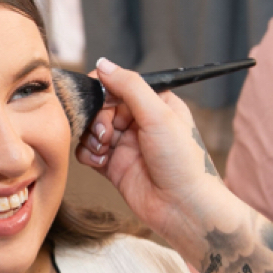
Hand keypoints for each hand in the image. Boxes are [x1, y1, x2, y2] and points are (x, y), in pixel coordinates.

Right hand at [75, 59, 242, 247]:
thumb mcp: (159, 114)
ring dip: (91, 136)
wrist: (184, 208)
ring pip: (91, 128)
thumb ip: (129, 86)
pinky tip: (101, 162)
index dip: (102, 90)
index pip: (118, 84)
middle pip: (100, 106)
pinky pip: (88, 152)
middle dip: (97, 118)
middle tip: (106, 134)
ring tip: (104, 149)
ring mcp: (125, 144)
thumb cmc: (182, 162)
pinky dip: (88, 154)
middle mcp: (139, 121)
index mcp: (155, 103)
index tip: (95, 99)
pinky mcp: (113, 166)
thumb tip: (103, 64)